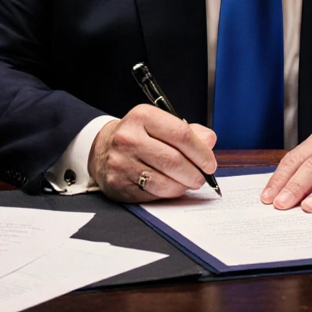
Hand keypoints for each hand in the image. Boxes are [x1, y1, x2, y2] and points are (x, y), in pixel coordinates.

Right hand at [88, 104, 217, 202]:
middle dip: (195, 173)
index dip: (201, 152)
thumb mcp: (160, 124)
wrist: (102, 149)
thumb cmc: (139, 136)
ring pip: (165, 182)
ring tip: (187, 182)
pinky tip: (170, 187)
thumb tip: (209, 141)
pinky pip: (153, 195)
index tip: (210, 163)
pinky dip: (168, 193)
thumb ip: (188, 132)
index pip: (181, 134)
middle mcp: (129, 138)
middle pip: (174, 161)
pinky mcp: (118, 184)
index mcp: (142, 116)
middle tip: (201, 177)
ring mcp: (121, 163)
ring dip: (183, 186)